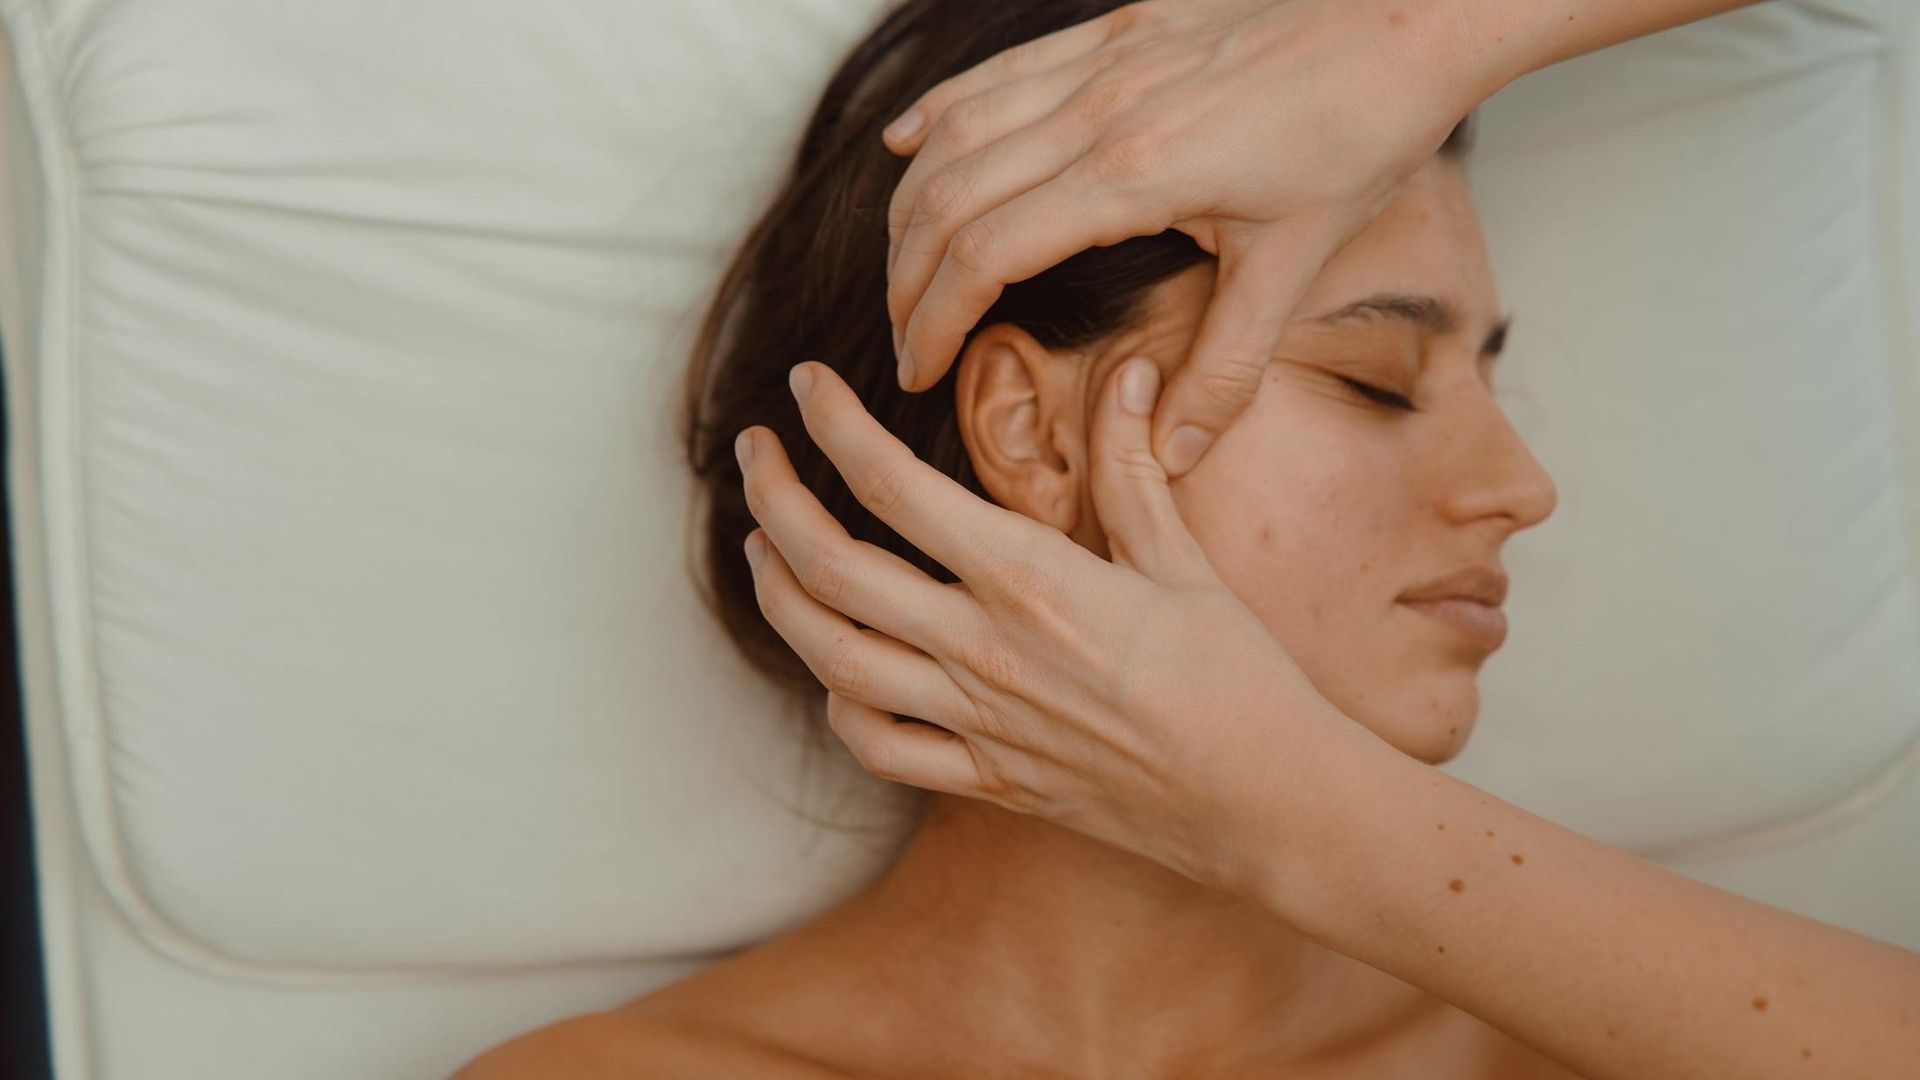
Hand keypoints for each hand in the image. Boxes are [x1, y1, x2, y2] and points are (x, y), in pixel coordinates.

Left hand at [734, 356, 1365, 897]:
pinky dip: (836, 706)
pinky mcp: (988, 780)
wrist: (1267, 802)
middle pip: (833, 568)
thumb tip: (1127, 373)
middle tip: (753, 453)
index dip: (832, 427)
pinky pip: (879, 747)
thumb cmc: (1238, 676)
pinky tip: (832, 670)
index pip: (894, 486)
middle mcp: (984, 649)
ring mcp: (977, 722)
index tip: (804, 387)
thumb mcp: (1183, 558)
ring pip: (833, 659)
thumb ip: (1133, 465)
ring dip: (780, 598)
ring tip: (762, 550)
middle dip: (773, 501)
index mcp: (1030, 578)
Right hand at [880, 0, 1491, 476]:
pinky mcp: (1111, 28)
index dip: (933, 320)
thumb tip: (1170, 459)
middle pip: (946, 196)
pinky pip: (993, 70)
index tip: (916, 371)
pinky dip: (937, 113)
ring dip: (910, 204)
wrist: (1406, 15)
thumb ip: (1224, 369)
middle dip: (905, 277)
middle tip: (902, 338)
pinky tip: (906, 145)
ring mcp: (1098, 61)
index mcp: (1133, 176)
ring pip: (954, 130)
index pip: (985, 255)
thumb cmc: (1359, 133)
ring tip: (901, 268)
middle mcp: (1095, 110)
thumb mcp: (1295, 265)